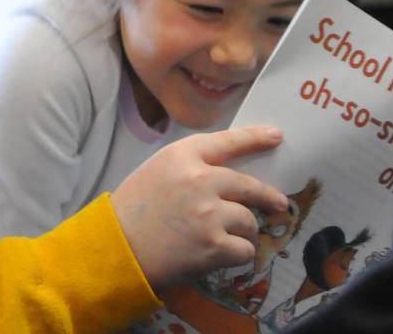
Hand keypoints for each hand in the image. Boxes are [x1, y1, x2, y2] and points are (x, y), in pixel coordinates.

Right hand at [109, 126, 287, 293]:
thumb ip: (190, 168)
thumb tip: (228, 177)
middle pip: (249, 185)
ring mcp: (209, 213)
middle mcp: (200, 180)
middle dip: (268, 197)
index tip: (276, 135)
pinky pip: (245, 250)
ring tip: (223, 239)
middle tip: (277, 203)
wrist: (114, 250)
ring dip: (242, 232)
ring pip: (249, 221)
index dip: (255, 138)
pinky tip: (218, 256)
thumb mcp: (156, 172)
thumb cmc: (131, 211)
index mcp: (182, 156)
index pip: (228, 142)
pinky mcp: (214, 246)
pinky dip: (237, 255)